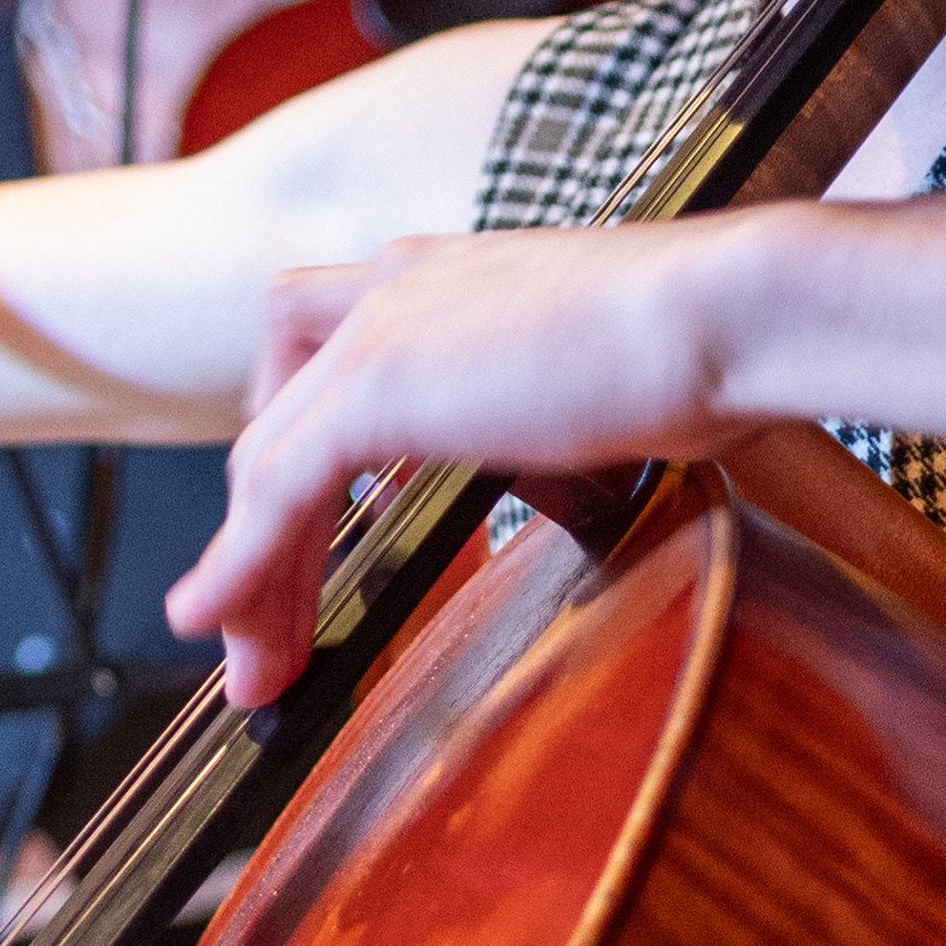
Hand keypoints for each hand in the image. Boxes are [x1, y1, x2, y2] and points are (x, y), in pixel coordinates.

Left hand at [165, 215, 779, 703]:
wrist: (725, 317)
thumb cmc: (708, 352)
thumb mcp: (599, 396)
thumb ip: (553, 424)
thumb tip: (578, 470)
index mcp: (446, 281)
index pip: (331, 372)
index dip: (306, 473)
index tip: (312, 557)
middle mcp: (395, 287)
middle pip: (281, 421)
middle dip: (260, 538)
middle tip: (259, 634)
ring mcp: (379, 328)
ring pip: (266, 460)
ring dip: (248, 571)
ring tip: (249, 664)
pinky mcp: (374, 381)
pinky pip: (276, 487)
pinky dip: (239, 562)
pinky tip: (220, 621)